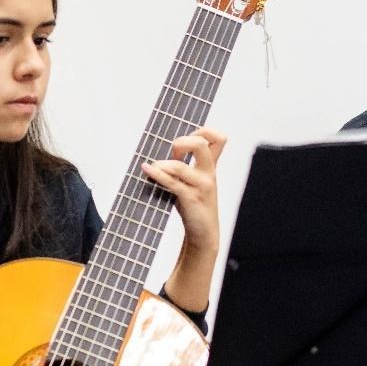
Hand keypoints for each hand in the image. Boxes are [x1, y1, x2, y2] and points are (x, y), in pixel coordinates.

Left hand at [141, 126, 226, 255]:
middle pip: (202, 143)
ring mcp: (201, 186)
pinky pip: (172, 183)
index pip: (219, 139)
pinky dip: (157, 174)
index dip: (202, 131)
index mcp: (211, 166)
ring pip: (180, 166)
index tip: (187, 143)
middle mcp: (209, 173)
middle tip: (173, 152)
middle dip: (182, 141)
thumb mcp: (195, 182)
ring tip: (153, 168)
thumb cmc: (195, 206)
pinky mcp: (191, 198)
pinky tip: (147, 170)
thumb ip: (185, 165)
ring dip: (162, 165)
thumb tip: (162, 151)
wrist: (204, 233)